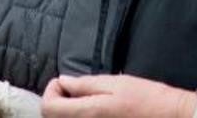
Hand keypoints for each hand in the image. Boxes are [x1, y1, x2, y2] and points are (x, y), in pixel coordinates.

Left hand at [41, 75, 196, 117]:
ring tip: (84, 98)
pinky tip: (95, 109)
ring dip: (68, 109)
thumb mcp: (117, 83)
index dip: (51, 91)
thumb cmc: (148, 98)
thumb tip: (63, 82)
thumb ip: (86, 84)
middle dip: (58, 101)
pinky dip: (81, 116)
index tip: (64, 82)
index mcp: (89, 113)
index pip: (48, 108)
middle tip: (73, 89)